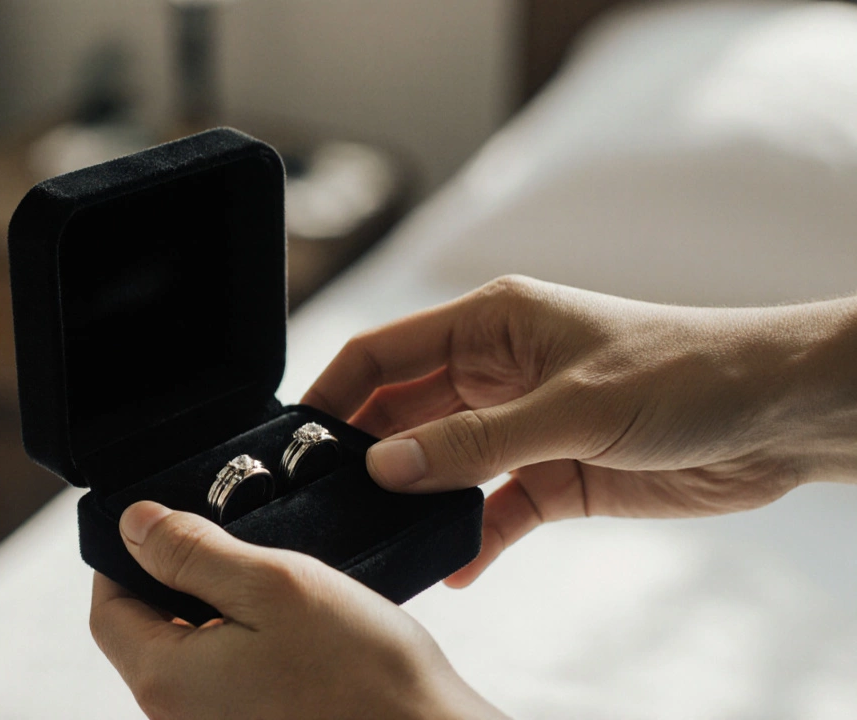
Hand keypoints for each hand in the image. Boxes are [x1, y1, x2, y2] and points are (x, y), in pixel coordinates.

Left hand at [90, 501, 504, 719]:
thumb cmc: (366, 678)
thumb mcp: (274, 585)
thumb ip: (194, 551)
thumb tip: (134, 524)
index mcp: (167, 680)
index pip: (107, 609)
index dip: (123, 556)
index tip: (159, 520)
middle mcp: (181, 716)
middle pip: (147, 631)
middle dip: (177, 577)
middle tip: (226, 538)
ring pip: (191, 650)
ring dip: (217, 606)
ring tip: (267, 577)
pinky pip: (227, 677)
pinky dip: (246, 639)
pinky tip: (292, 622)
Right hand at [304, 275, 856, 585]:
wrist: (780, 416)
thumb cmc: (687, 372)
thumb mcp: (572, 405)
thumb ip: (474, 439)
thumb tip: (384, 465)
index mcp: (491, 324)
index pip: (386, 351)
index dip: (336, 390)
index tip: (296, 438)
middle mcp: (497, 371)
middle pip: (404, 412)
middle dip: (367, 452)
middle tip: (329, 498)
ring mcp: (521, 426)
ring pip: (442, 464)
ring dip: (415, 498)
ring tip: (377, 534)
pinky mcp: (553, 476)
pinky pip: (493, 510)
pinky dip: (471, 537)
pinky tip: (452, 567)